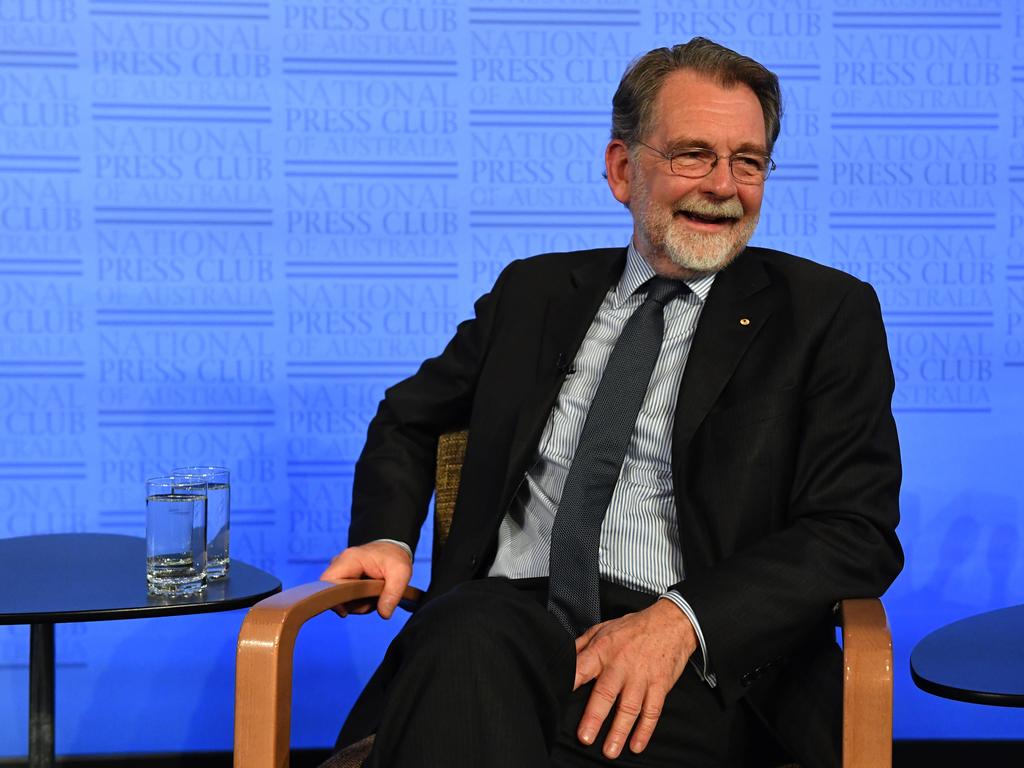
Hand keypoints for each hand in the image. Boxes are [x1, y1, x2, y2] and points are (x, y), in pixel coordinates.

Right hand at [320, 541, 411, 618]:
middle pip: (333, 593)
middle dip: (353, 603)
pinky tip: (369, 594)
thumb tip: (384, 614)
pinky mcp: (343, 577)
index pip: (327, 583)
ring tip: (375, 594)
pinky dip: (357, 601)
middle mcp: (340, 563)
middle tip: (373, 599)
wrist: (393, 549)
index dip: (333, 600)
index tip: (347, 611)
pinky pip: (344, 596)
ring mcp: (340, 570)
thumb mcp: (401, 573)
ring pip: (339, 597)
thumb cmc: (395, 558)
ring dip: (357, 604)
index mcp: (350, 559)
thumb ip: (393, 594)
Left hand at [573, 599, 696, 758]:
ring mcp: (641, 677)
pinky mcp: (659, 685)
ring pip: (629, 708)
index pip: (582, 668)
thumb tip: (563, 658)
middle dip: (594, 718)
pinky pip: (652, 711)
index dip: (571, 681)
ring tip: (610, 750)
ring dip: (619, 731)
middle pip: (605, 694)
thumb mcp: (602, 628)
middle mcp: (620, 665)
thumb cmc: (633, 627)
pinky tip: (636, 745)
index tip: (559, 696)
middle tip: (585, 738)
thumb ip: (582, 645)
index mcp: (602, 650)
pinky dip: (645, 730)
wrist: (670, 623)